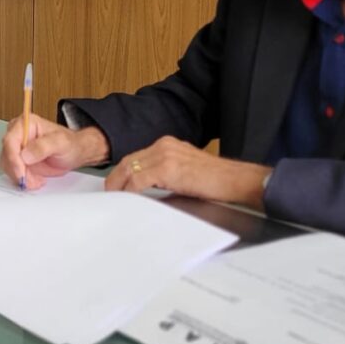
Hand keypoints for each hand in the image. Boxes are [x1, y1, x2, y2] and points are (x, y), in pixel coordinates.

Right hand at [0, 113, 109, 189]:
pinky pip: (12, 172)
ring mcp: (17, 147)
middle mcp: (18, 133)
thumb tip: (26, 154)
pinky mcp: (18, 159)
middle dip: (18, 171)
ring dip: (21, 176)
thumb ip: (44, 146)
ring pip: (7, 165)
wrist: (74, 153)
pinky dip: (22, 179)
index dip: (13, 159)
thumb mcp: (61, 143)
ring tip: (37, 179)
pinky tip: (35, 179)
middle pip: (7, 154)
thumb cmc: (69, 144)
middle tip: (31, 180)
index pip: (10, 140)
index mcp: (26, 123)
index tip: (21, 172)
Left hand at [105, 136, 269, 208]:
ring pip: (130, 170)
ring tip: (115, 198)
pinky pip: (139, 180)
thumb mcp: (184, 169)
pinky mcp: (167, 168)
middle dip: (115, 179)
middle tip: (109, 193)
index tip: (116, 184)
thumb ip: (165, 171)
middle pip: (128, 161)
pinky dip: (131, 191)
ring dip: (120, 186)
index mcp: (167, 144)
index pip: (135, 157)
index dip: (122, 172)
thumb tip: (146, 185)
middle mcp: (163, 146)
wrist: (235, 180)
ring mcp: (165, 155)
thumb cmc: (215, 179)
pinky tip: (130, 200)